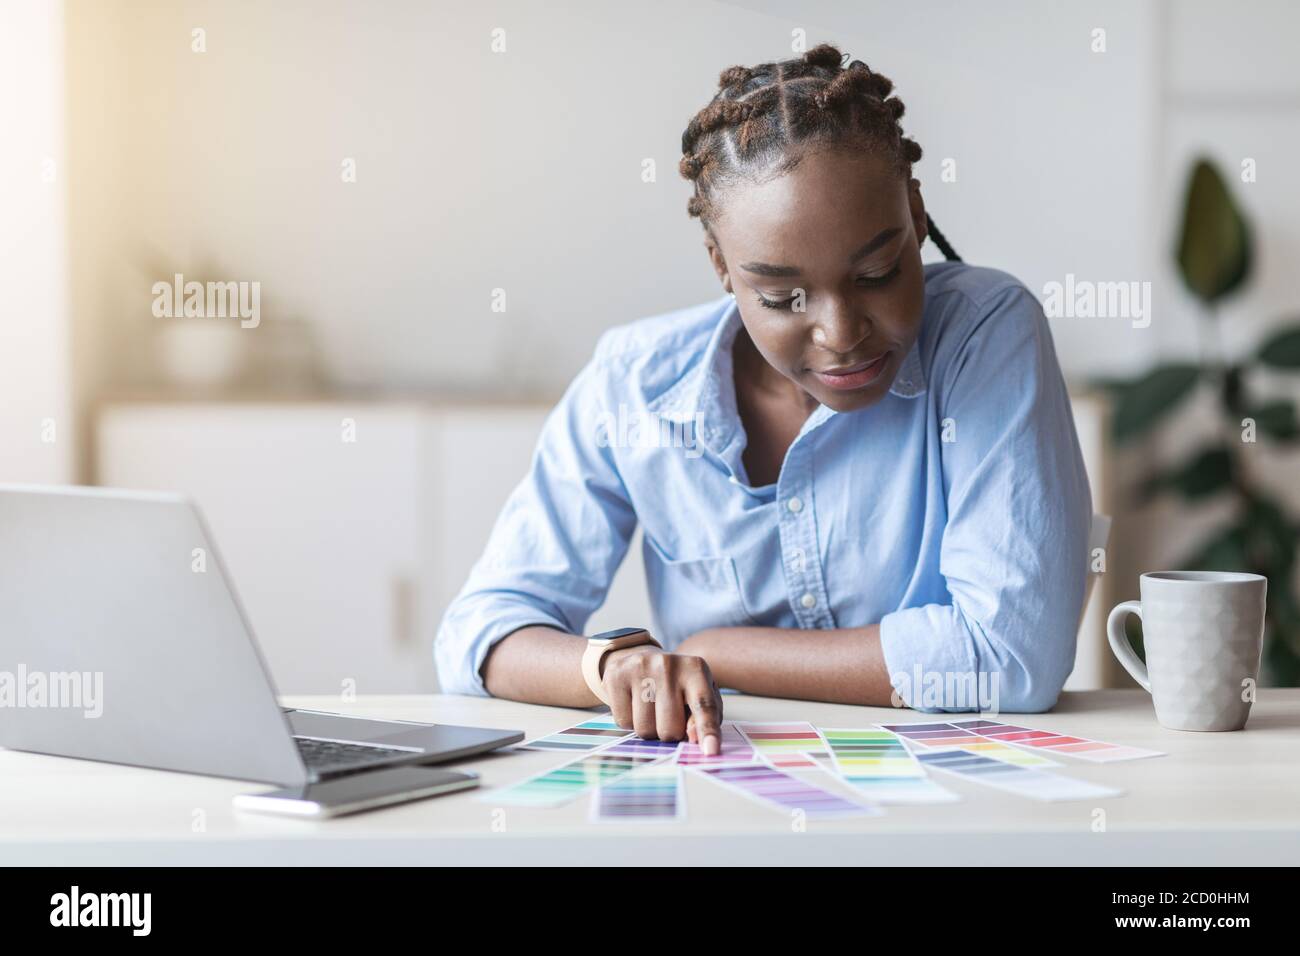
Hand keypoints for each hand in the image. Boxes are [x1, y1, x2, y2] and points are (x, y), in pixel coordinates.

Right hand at [601, 645, 721, 754]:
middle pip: (670, 728)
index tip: (711, 751)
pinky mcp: (616, 675)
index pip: (704, 706)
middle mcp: (668, 665)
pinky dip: (629, 721)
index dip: (707, 730)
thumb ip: (704, 717)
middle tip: (667, 716)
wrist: (642, 659)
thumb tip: (694, 738)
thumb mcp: (698, 696)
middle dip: (670, 733)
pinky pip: (623, 722)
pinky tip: (633, 704)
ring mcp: (640, 667)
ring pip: (644, 729)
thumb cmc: (677, 686)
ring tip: (651, 709)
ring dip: (649, 729)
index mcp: (696, 669)